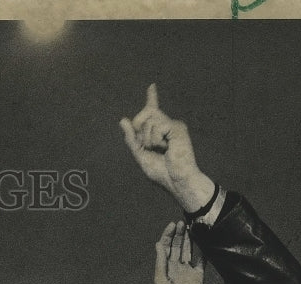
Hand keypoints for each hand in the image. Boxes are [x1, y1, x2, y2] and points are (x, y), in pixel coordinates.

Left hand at [119, 84, 214, 211]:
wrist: (176, 180)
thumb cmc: (161, 172)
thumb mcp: (140, 154)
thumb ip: (131, 138)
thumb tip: (123, 119)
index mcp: (159, 131)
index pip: (153, 111)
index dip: (152, 98)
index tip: (151, 86)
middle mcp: (167, 124)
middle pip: (144, 113)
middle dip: (139, 131)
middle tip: (150, 147)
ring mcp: (173, 125)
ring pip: (148, 119)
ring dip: (147, 139)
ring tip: (160, 150)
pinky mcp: (177, 127)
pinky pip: (156, 126)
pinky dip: (155, 140)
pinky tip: (166, 148)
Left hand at [154, 220, 203, 283]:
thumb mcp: (160, 279)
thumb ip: (160, 261)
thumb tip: (158, 243)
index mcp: (164, 266)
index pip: (165, 246)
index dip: (168, 235)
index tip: (172, 225)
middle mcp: (175, 266)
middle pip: (177, 246)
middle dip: (179, 234)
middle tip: (182, 222)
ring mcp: (187, 270)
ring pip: (188, 250)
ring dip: (188, 239)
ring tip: (189, 226)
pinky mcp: (198, 275)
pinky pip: (201, 261)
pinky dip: (203, 252)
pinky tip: (204, 242)